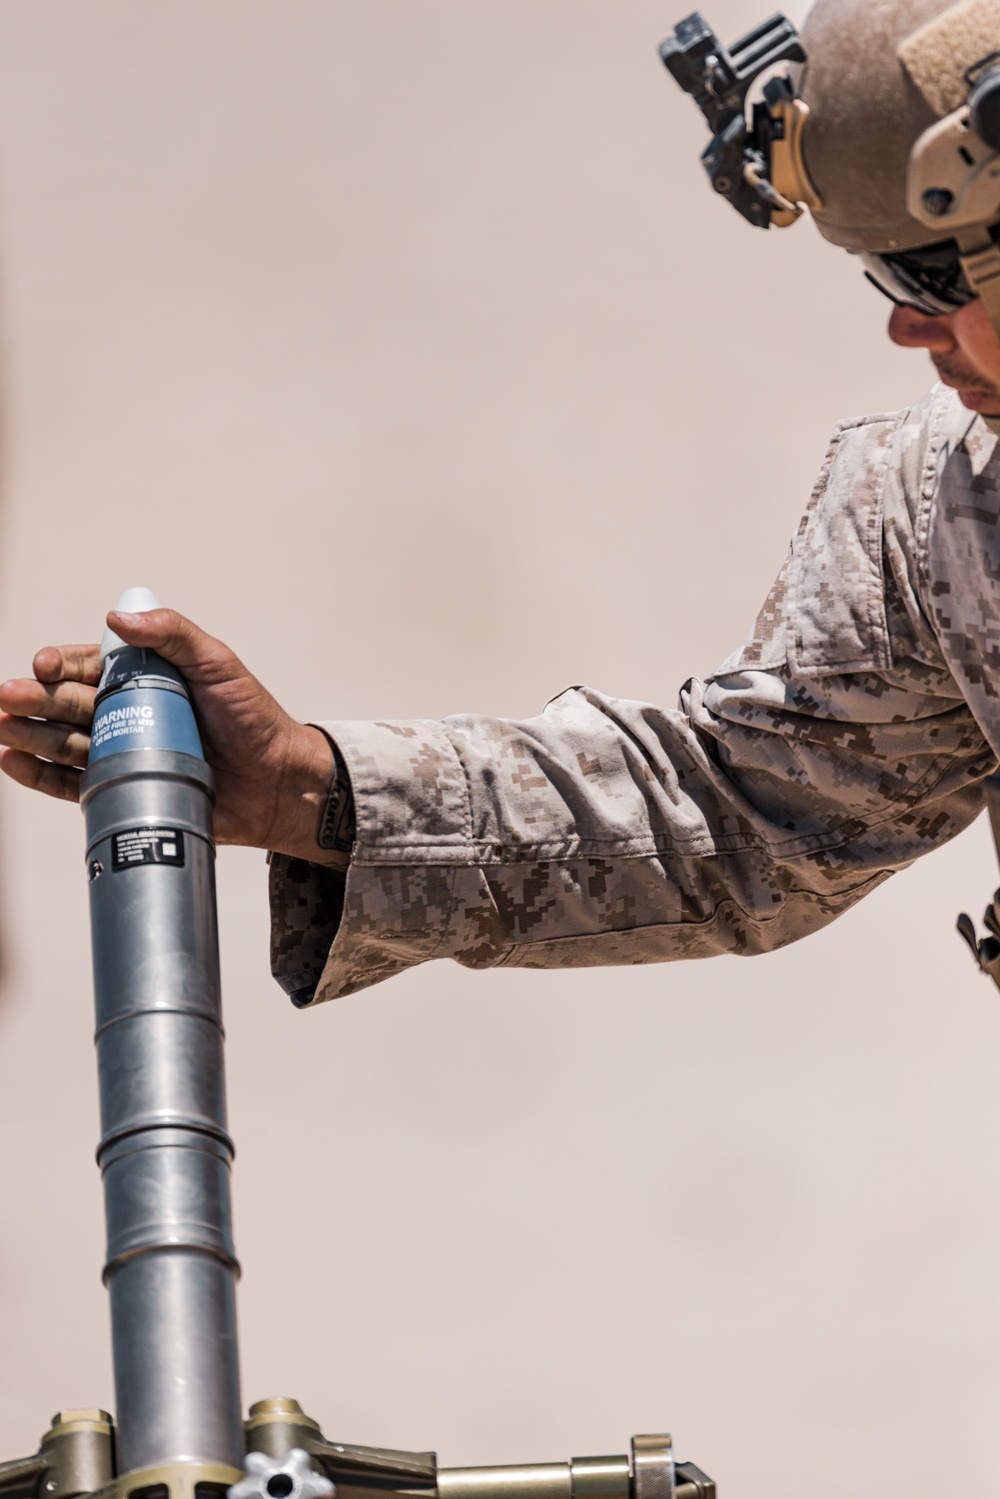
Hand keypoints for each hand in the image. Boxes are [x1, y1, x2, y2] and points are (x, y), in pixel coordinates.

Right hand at [0, 609, 348, 863]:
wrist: (278, 784)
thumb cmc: (253, 718)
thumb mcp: (219, 665)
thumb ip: (174, 635)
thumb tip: (117, 615)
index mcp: (146, 677)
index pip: (90, 664)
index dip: (61, 663)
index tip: (44, 664)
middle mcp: (129, 713)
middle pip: (68, 703)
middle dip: (34, 698)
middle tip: (7, 698)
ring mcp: (125, 753)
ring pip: (64, 741)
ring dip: (29, 734)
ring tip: (2, 727)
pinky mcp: (125, 791)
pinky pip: (74, 784)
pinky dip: (40, 775)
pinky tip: (11, 762)